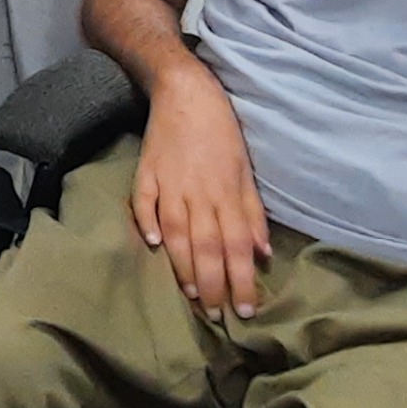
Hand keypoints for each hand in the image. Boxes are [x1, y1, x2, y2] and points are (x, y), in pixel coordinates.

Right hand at [129, 77, 268, 317]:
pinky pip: (144, 202)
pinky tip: (150, 245)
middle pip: (207, 246)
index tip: (246, 310)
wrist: (186, 91)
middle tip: (216, 315)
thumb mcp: (245, 171)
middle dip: (213, 284)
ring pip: (177, 232)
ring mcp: (170, 183)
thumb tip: (262, 253)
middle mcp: (199, 193)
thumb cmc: (222, 133)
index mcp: (226, 194)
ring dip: (183, 265)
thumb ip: (252, 213)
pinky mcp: (146, 172)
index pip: (237, 246)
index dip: (241, 280)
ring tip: (190, 296)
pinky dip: (147, 222)